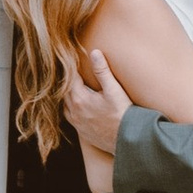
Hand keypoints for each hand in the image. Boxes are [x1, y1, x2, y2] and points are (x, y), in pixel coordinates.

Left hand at [65, 45, 130, 192]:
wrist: (127, 140)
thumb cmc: (122, 114)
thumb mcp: (114, 90)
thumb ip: (102, 71)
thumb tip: (94, 52)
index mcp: (80, 99)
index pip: (69, 78)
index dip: (71, 67)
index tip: (71, 58)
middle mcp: (74, 112)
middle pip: (65, 91)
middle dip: (69, 81)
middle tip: (73, 70)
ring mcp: (77, 123)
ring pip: (66, 105)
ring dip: (69, 95)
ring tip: (75, 87)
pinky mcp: (82, 132)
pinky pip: (70, 117)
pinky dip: (72, 108)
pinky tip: (79, 106)